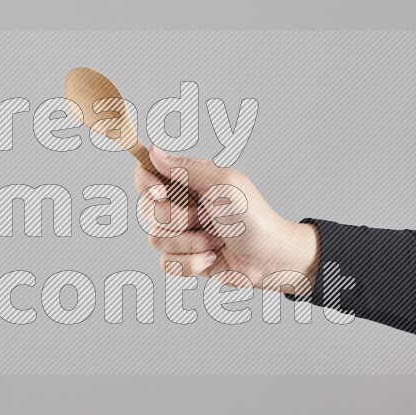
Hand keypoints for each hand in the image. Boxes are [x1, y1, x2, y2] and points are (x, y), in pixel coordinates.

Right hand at [134, 146, 319, 295]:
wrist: (270, 257)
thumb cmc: (253, 216)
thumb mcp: (223, 183)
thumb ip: (186, 168)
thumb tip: (154, 152)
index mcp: (188, 182)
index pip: (147, 173)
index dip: (145, 182)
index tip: (159, 191)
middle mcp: (180, 205)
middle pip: (148, 209)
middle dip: (179, 218)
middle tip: (207, 216)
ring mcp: (181, 233)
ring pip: (156, 239)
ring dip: (191, 242)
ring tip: (216, 239)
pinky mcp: (184, 258)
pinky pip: (166, 262)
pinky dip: (191, 262)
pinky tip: (212, 257)